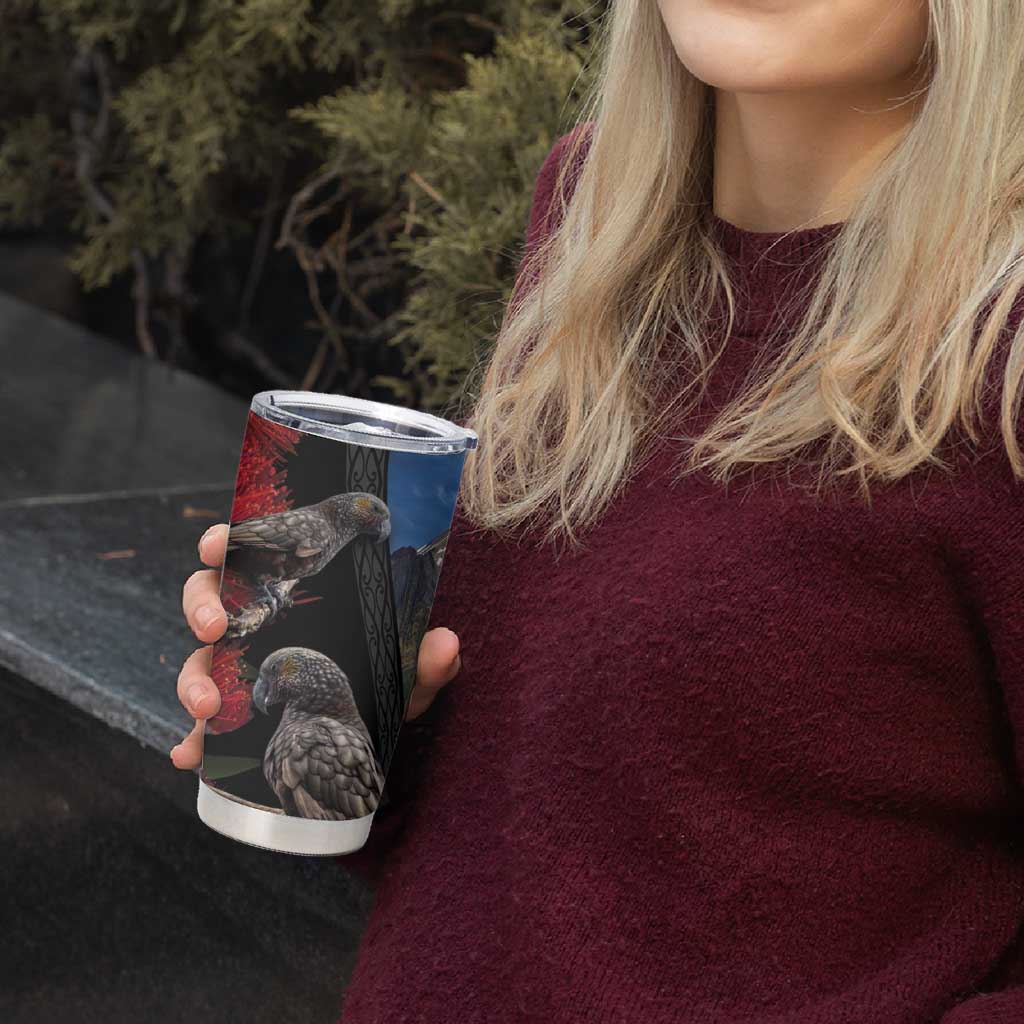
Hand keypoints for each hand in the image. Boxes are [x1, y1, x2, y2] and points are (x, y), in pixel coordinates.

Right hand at [169, 523, 461, 768]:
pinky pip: (202, 724)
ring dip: (194, 678)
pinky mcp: (233, 713)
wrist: (372, 736)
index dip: (225, 542)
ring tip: (208, 706)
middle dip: (203, 608)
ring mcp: (239, 668)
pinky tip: (190, 755)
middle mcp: (258, 622)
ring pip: (199, 659)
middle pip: (208, 598)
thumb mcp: (408, 672)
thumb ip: (427, 660)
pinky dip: (192, 740)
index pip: (249, 552)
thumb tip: (446, 644)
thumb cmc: (383, 680)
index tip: (219, 544)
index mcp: (291, 591)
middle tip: (216, 628)